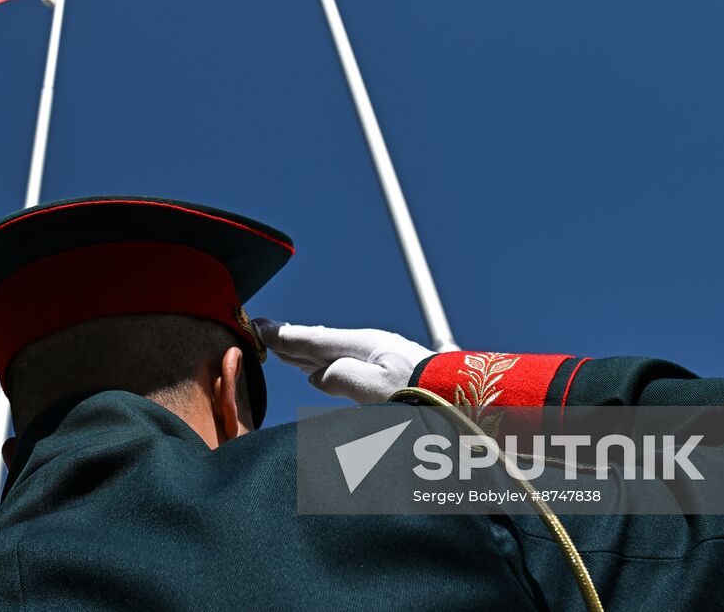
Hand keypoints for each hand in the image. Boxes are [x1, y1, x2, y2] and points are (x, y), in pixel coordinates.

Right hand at [252, 319, 435, 403]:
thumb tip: (317, 376)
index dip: (281, 336)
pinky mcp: (387, 374)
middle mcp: (366, 348)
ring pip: (329, 353)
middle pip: (316, 343)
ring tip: (284, 349)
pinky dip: (323, 364)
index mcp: (361, 346)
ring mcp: (377, 359)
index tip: (256, 326)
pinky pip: (341, 365)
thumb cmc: (425, 395)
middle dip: (288, 340)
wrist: (467, 398)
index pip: (310, 340)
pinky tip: (319, 372)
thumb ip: (342, 379)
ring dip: (304, 351)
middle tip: (261, 332)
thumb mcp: (378, 389)